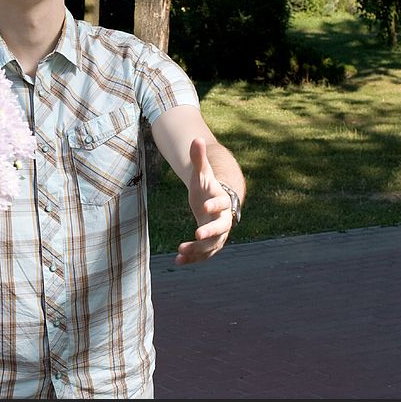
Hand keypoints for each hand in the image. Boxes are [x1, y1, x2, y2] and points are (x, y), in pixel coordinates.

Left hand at [176, 138, 233, 265]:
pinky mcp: (209, 245)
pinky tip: (177, 262)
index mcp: (222, 202)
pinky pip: (203, 255)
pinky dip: (192, 259)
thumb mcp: (201, 173)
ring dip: (198, 249)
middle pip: (221, 229)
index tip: (204, 206)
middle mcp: (223, 220)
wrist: (213, 203)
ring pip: (211, 246)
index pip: (222, 204)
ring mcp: (218, 235)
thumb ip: (199, 159)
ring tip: (180, 251)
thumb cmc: (206, 187)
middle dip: (210, 232)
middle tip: (197, 234)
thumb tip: (196, 139)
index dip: (215, 205)